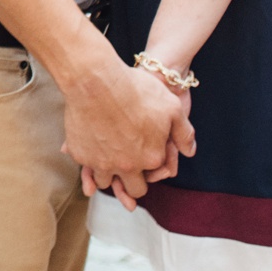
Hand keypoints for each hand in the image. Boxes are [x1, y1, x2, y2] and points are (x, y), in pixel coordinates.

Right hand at [82, 83, 191, 203]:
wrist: (96, 81)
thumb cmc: (135, 90)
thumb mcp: (172, 108)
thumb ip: (184, 133)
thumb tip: (190, 151)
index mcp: (151, 158)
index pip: (154, 175)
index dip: (152, 166)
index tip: (146, 152)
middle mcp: (128, 166)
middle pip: (132, 189)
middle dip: (132, 182)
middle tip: (128, 169)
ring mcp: (102, 163)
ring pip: (105, 182)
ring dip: (109, 174)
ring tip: (108, 159)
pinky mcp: (81, 155)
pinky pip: (86, 167)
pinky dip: (89, 162)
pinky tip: (91, 148)